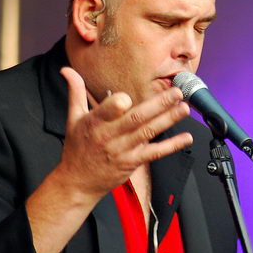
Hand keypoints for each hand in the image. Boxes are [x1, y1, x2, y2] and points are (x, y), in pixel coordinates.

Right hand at [56, 67, 192, 196]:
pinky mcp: (133, 162)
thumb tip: (67, 70)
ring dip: (169, 120)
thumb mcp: (72, 118)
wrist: (78, 182)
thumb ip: (75, 92)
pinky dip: (172, 145)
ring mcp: (123, 150)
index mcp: (95, 123)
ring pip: (148, 132)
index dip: (116, 105)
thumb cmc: (77, 147)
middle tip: (176, 92)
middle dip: (158, 104)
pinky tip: (186, 137)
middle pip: (136, 118)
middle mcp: (110, 136)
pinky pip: (155, 153)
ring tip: (184, 108)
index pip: (107, 111)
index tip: (127, 96)